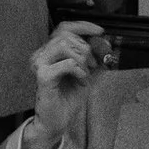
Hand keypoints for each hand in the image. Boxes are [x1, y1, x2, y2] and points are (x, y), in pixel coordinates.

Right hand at [27, 20, 110, 148]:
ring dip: (82, 58)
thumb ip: (96, 60)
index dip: (83, 26)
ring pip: (63, 45)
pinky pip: (67, 63)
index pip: (64, 28)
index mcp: (50, 52)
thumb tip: (107, 45)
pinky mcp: (43, 77)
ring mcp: (40, 65)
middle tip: (94, 64)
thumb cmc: (66, 99)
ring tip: (86, 73)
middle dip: (86, 47)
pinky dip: (79, 70)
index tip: (99, 32)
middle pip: (65, 34)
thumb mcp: (87, 75)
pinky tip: (81, 80)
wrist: (56, 122)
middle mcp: (42, 55)